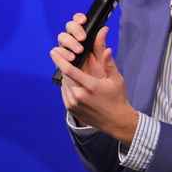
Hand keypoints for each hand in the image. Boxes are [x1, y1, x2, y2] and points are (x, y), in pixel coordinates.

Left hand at [50, 23, 137, 142]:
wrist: (116, 122)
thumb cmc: (117, 98)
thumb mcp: (116, 79)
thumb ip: (108, 63)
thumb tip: (107, 49)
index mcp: (90, 86)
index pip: (69, 70)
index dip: (60, 60)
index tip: (54, 52)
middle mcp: (79, 96)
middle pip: (65, 76)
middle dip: (65, 66)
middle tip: (68, 58)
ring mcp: (73, 104)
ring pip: (64, 84)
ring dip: (67, 76)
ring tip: (74, 71)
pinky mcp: (71, 110)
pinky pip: (65, 93)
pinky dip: (67, 86)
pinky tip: (75, 83)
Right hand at [53, 13, 107, 78]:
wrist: (96, 99)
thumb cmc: (102, 80)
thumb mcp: (104, 64)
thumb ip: (101, 47)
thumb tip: (104, 29)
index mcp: (87, 42)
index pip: (79, 23)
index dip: (79, 19)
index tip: (84, 20)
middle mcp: (76, 45)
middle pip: (68, 29)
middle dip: (74, 31)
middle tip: (82, 39)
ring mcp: (68, 54)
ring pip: (61, 40)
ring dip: (68, 43)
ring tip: (77, 53)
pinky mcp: (62, 64)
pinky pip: (57, 54)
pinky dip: (61, 54)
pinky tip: (70, 58)